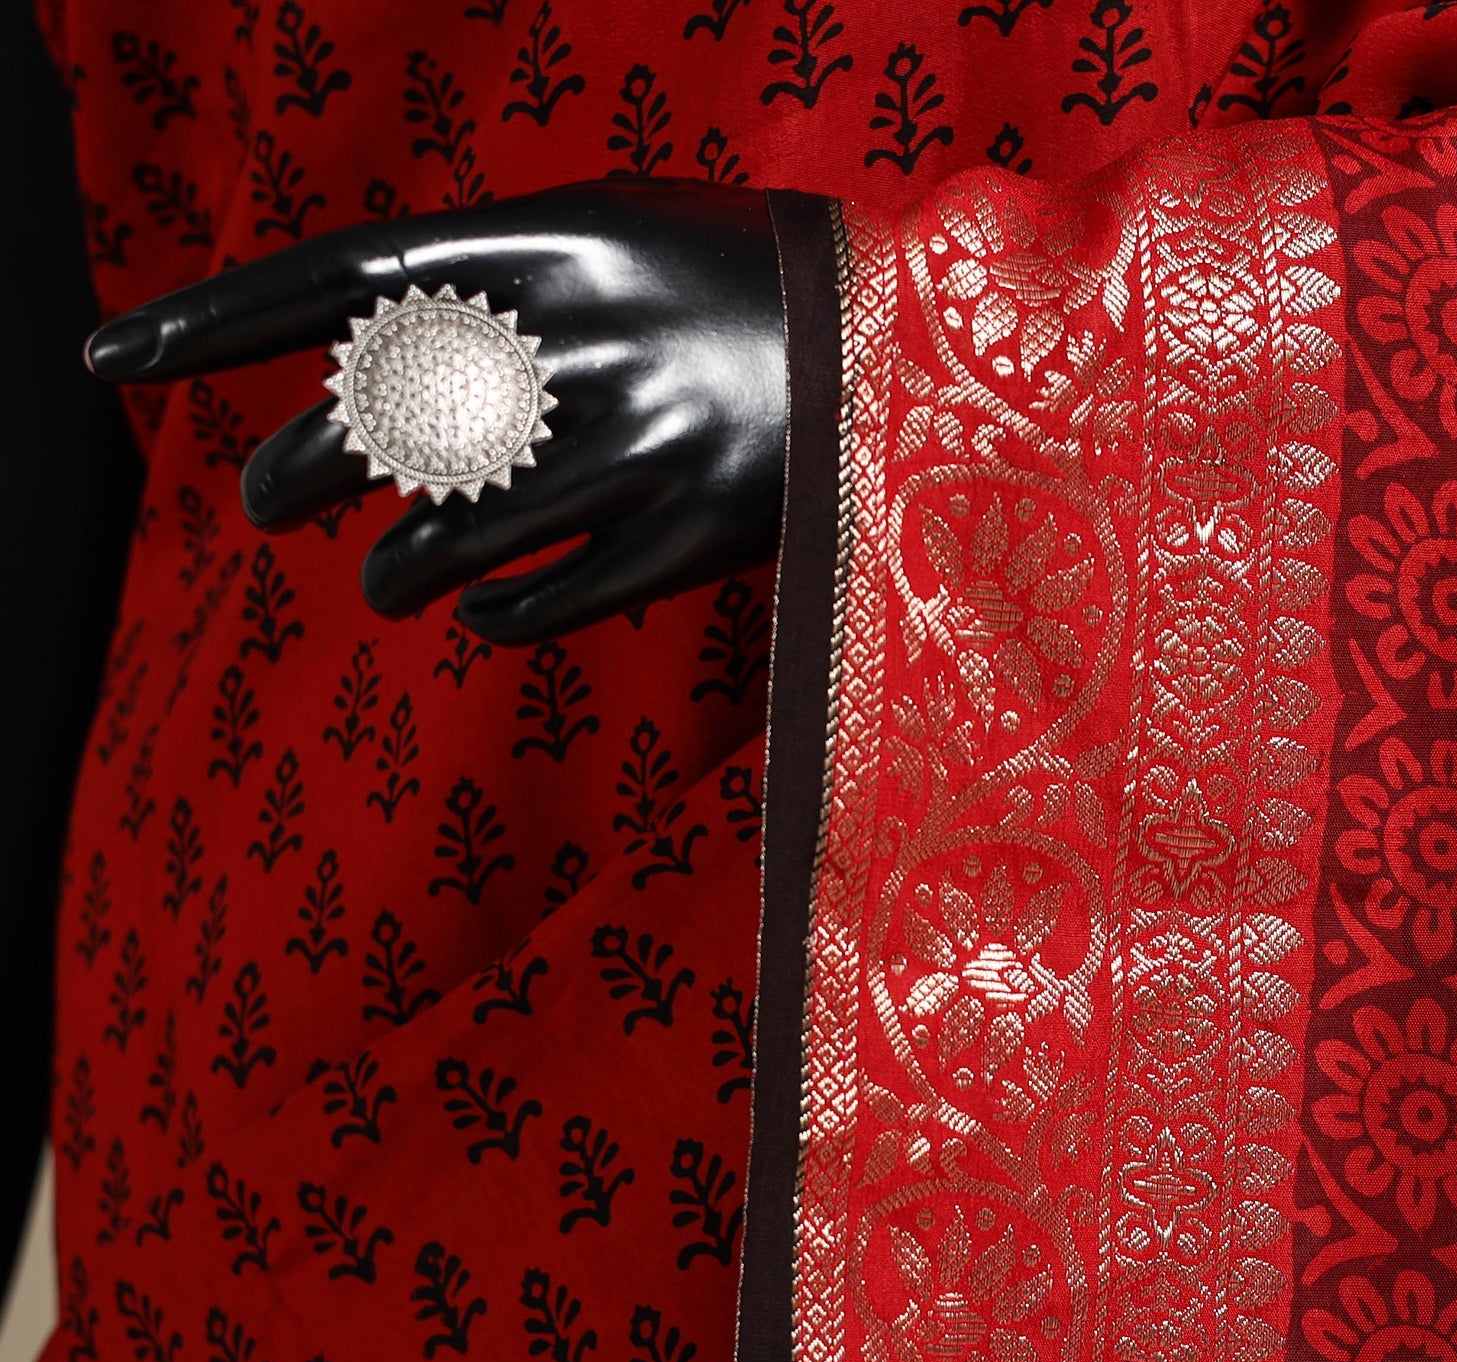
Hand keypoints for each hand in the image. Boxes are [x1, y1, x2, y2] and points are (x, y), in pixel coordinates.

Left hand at [85, 182, 786, 644]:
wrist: (919, 359)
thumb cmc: (758, 286)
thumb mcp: (627, 230)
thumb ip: (504, 273)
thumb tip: (361, 343)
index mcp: (561, 242)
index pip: (342, 278)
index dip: (218, 320)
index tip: (115, 359)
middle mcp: (587, 342)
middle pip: (375, 422)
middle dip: (294, 473)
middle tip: (269, 503)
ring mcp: (643, 449)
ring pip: (446, 535)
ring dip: (393, 571)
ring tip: (385, 584)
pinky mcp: (696, 543)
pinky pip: (546, 601)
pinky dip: (491, 614)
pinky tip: (476, 614)